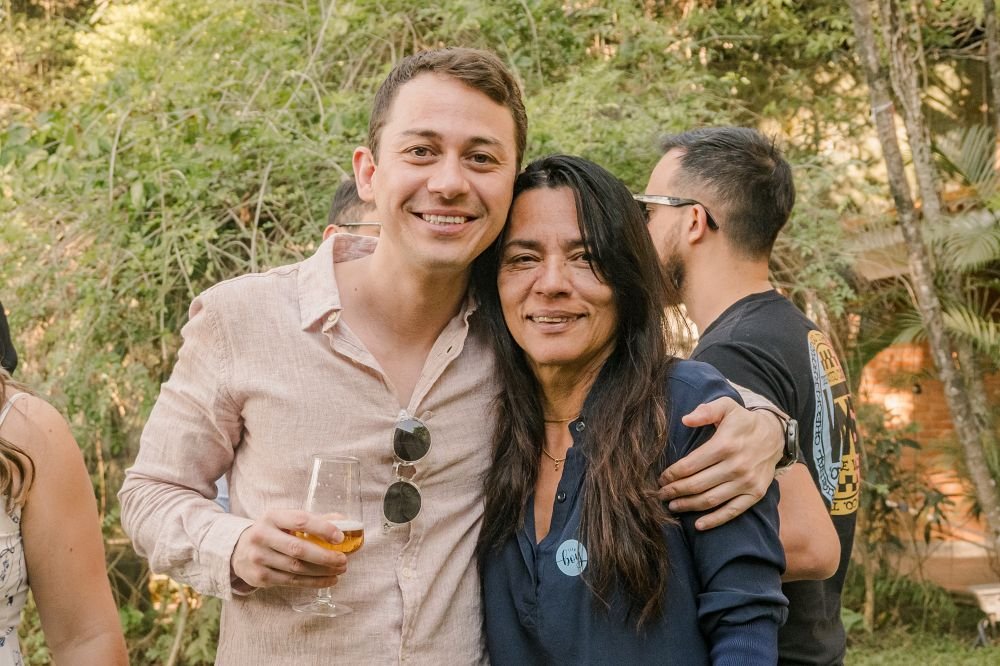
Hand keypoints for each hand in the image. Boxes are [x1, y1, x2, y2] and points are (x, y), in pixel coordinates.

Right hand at [231, 509, 347, 588]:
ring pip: (296, 568)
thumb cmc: (272, 533)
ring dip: (322, 571)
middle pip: (298, 548)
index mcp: (272, 517)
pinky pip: (291, 581)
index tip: (340, 537)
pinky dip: (313, 582)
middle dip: (325, 556)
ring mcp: (259, 558)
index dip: (323, 528)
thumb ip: (313, 520)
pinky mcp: (259, 577)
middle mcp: (262, 536)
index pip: (301, 521)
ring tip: (340, 570)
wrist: (238, 550)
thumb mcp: (286, 520)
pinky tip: (328, 580)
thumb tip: (344, 522)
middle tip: (343, 560)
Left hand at [657, 397, 782, 529]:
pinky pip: (733, 511)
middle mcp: (736, 466)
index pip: (690, 465)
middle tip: (661, 494)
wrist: (775, 435)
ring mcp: (747, 482)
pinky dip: (715, 520)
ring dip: (688, 505)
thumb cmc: (743, 421)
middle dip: (675, 491)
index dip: (672, 474)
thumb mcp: (726, 407)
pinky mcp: (756, 494)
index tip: (661, 478)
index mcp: (725, 445)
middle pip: (697, 484)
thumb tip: (685, 419)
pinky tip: (698, 525)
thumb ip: (706, 411)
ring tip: (672, 506)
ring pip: (711, 499)